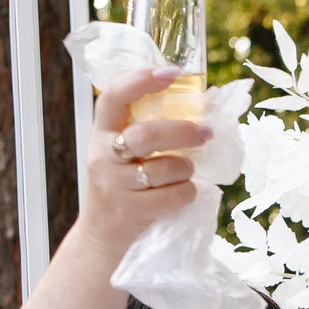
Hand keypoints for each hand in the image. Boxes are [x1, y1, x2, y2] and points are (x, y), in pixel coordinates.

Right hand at [77, 68, 210, 255]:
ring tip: (184, 173)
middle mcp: (102, 156)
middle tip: (207, 133)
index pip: (114, 96)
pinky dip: (188, 193)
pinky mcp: (130, 211)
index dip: (141, 80)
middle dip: (183, 132)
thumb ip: (145, 131)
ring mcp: (113, 185)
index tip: (172, 72)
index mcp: (101, 133)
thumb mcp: (121, 154)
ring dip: (186, 169)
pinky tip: (181, 193)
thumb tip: (200, 106)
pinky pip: (176, 194)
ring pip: (166, 167)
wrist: (101, 236)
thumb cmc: (123, 187)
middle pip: (147, 134)